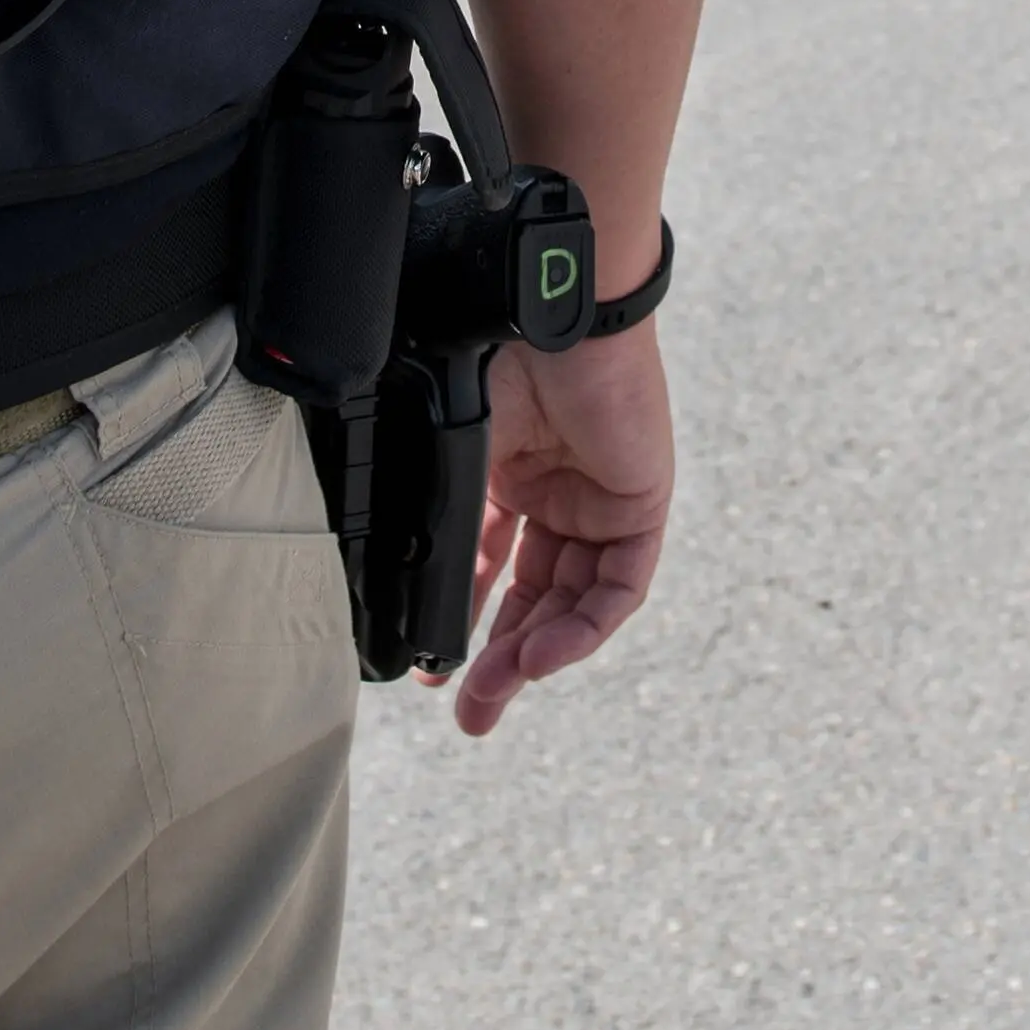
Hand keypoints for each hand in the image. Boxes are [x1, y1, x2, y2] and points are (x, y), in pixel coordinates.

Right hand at [451, 318, 669, 736]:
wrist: (550, 317)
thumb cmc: (495, 361)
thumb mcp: (455, 454)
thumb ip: (437, 516)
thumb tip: (386, 586)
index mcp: (512, 473)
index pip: (491, 565)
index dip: (463, 617)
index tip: (431, 668)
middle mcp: (559, 493)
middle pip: (533, 595)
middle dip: (500, 659)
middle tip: (468, 712)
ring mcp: (603, 501)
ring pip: (574, 601)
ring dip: (534, 653)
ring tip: (493, 695)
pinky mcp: (642, 505)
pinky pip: (620, 586)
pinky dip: (583, 627)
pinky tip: (540, 656)